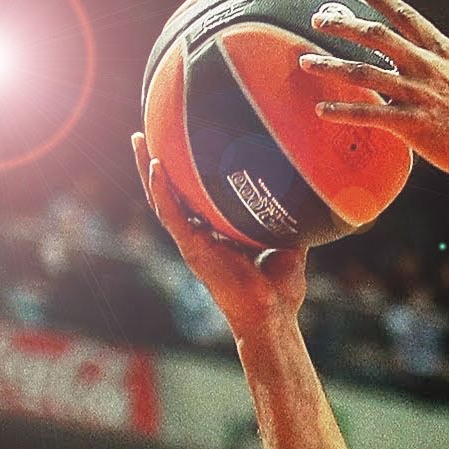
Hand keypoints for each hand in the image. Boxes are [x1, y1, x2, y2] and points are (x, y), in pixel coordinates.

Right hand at [130, 132, 307, 335]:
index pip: (195, 198)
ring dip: (147, 170)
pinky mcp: (192, 250)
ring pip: (162, 200)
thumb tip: (310, 194)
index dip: (185, 174)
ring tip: (138, 140)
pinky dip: (162, 191)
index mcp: (218, 235)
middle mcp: (200, 236)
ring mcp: (193, 243)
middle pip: (171, 194)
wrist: (272, 316)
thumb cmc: (280, 290)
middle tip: (145, 133)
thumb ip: (292, 220)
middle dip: (155, 163)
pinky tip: (155, 166)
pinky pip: (172, 216)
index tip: (180, 143)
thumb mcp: (289, 245)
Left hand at [298, 0, 448, 185]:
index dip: (383, 1)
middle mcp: (428, 68)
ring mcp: (419, 95)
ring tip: (304, 61)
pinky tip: (321, 109)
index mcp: (445, 53)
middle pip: (377, 37)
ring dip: (331, 66)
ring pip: (366, 73)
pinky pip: (371, 115)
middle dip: (344, 26)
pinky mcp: (413, 125)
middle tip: (317, 20)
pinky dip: (344, 111)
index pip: (408, 18)